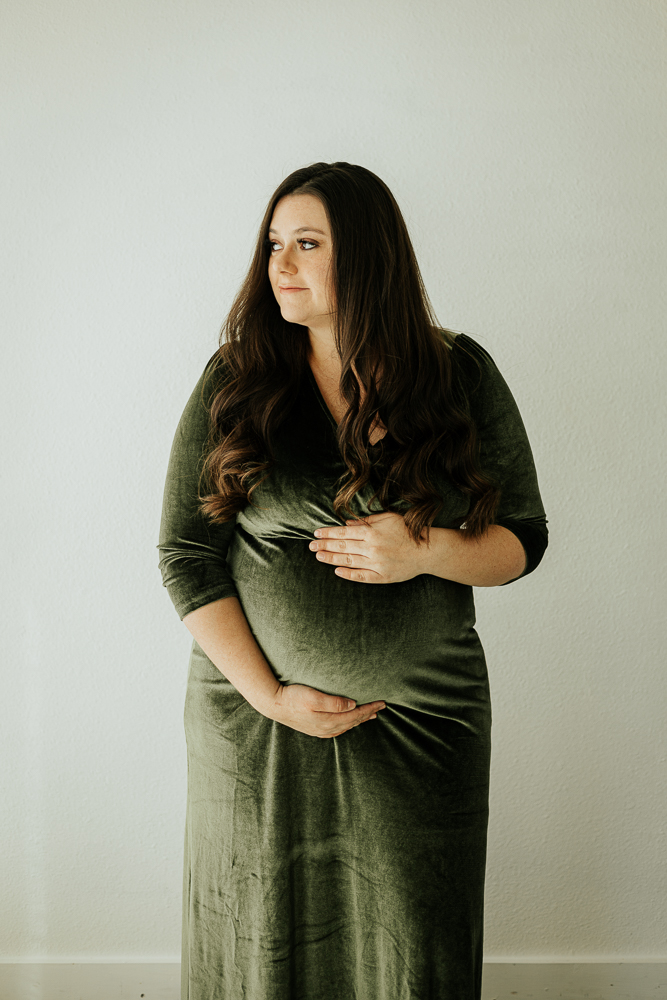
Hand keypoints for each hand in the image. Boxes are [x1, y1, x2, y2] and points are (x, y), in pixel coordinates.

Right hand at [263, 683, 386, 738]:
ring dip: (358, 720)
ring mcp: (320, 730)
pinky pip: (336, 729)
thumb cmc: (292, 697)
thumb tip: (352, 706)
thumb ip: (334, 703)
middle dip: (368, 714)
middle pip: (353, 722)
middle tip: (381, 707)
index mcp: (328, 720)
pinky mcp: (314, 728)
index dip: (370, 708)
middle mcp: (326, 728)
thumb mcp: (313, 696)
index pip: (355, 715)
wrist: (273, 704)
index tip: (382, 702)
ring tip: (369, 715)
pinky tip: (347, 722)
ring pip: (345, 726)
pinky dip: (347, 724)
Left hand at [309, 511, 426, 582]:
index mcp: (372, 532)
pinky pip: (362, 577)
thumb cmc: (408, 531)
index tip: (316, 533)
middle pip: (343, 546)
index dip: (328, 533)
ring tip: (318, 556)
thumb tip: (348, 523)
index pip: (344, 533)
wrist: (427, 550)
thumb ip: (367, 521)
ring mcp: (376, 564)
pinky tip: (337, 571)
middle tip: (310, 546)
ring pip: (349, 561)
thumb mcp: (388, 518)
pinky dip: (348, 574)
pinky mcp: (382, 576)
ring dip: (331, 558)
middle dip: (324, 545)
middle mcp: (372, 548)